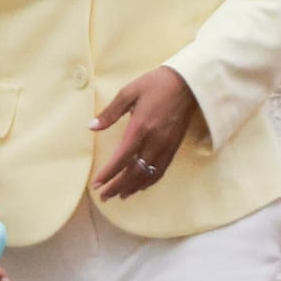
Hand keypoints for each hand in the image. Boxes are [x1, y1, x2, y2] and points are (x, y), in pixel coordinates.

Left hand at [91, 66, 202, 197]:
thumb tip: (92, 126)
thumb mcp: (129, 92)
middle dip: (117, 186)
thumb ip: (110, 112)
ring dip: (132, 188)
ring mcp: (166, 146)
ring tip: (119, 196)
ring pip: (148, 174)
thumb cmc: (155, 84)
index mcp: (140, 127)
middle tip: (103, 196)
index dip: (109, 173)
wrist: (188, 84)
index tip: (96, 184)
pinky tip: (140, 186)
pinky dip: (149, 181)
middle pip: (134, 172)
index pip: (122, 158)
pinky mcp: (174, 147)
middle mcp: (154, 140)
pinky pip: (161, 170)